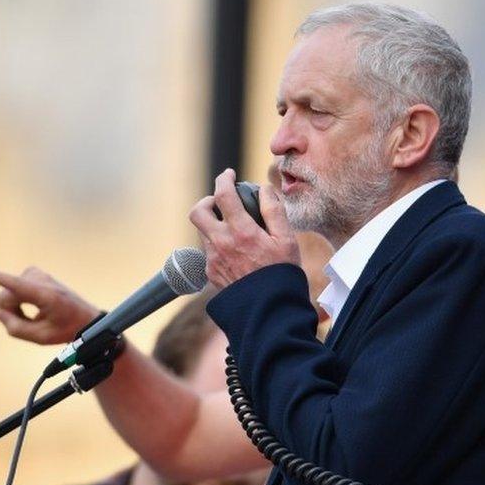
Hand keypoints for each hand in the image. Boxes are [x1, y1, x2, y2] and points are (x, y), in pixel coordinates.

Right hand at [0, 265, 100, 344]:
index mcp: (46, 295)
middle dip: (10, 311)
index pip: (16, 284)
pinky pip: (14, 287)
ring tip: (37, 314)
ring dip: (16, 304)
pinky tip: (33, 305)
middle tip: (31, 322)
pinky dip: (19, 298)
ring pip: (9, 291)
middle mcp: (42, 280)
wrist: (85, 318)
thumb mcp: (41, 337)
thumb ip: (16, 328)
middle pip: (6, 296)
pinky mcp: (35, 273)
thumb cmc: (66, 328)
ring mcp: (39, 274)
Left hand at [189, 168, 300, 287]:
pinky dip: (217, 243)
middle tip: (221, 202)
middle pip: (198, 212)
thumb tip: (265, 189)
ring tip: (233, 228)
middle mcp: (221, 244)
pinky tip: (235, 251)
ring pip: (202, 232)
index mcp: (242, 232)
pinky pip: (208, 251)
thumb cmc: (282, 274)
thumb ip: (274, 211)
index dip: (224, 179)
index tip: (229, 174)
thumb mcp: (287, 240)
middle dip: (207, 201)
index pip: (223, 194)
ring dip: (213, 224)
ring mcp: (213, 260)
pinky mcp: (210, 273)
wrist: (269, 310)